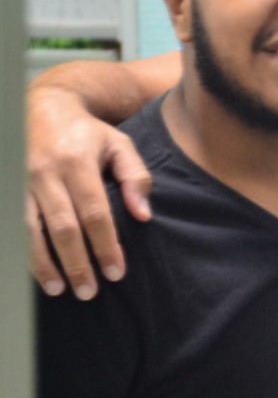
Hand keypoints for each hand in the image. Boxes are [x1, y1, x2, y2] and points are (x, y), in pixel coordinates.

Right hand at [25, 85, 150, 298]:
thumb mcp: (120, 145)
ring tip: (59, 290)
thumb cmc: (88, 133)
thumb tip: (143, 216)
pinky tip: (34, 272)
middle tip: (89, 292)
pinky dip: (22, 250)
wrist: (42, 105)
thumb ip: (136, 178)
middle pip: (62, 227)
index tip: (116, 272)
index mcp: (77, 163)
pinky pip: (12, 225)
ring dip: (44, 263)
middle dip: (76, 262)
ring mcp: (19, 180)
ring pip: (29, 230)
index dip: (106, 245)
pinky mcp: (5, 186)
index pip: (95, 213)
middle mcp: (45, 173)